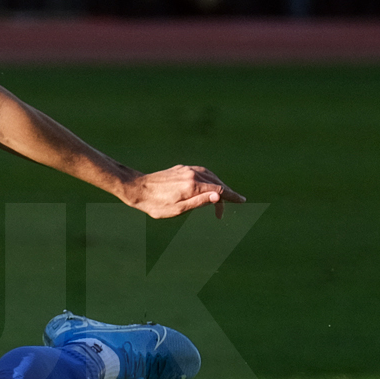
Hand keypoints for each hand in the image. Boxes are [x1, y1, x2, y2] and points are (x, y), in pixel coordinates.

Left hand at [122, 165, 244, 219]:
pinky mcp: (181, 169)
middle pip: (217, 182)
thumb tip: (218, 196)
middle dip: (226, 194)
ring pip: (210, 175)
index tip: (242, 201)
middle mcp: (192, 174)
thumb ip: (199, 202)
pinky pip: (201, 172)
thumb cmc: (155, 204)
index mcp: (193, 185)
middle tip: (230, 206)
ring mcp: (186, 170)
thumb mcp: (177, 209)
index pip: (219, 190)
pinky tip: (209, 184)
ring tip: (223, 196)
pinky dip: (210, 178)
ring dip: (219, 184)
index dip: (232, 196)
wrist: (136, 189)